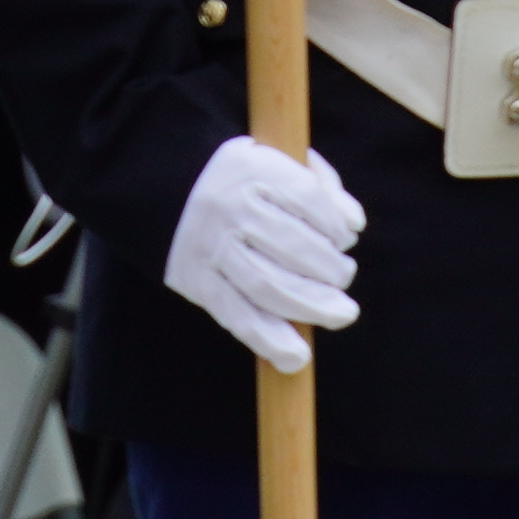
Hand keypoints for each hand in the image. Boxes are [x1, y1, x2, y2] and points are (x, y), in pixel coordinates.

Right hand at [162, 139, 362, 374]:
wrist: (165, 190)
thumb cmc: (240, 180)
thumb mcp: (275, 161)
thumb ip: (319, 185)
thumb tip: (354, 224)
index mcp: (252, 167)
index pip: (305, 196)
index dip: (334, 223)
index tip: (344, 238)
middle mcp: (229, 206)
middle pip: (291, 245)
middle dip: (330, 270)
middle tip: (344, 277)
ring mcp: (211, 246)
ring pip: (267, 286)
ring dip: (311, 306)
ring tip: (341, 313)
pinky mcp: (196, 281)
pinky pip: (236, 316)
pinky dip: (268, 340)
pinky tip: (296, 356)